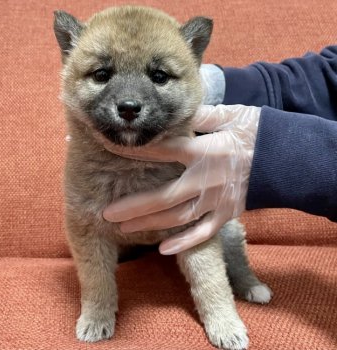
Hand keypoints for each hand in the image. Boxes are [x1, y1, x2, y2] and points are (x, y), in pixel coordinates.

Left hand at [103, 104, 260, 254]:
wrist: (286, 158)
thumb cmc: (256, 133)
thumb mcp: (230, 115)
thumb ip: (200, 116)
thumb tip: (173, 113)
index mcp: (203, 151)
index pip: (162, 151)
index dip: (135, 150)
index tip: (110, 149)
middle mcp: (205, 179)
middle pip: (163, 197)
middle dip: (133, 206)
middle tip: (105, 214)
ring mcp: (215, 201)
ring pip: (177, 218)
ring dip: (149, 225)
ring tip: (123, 229)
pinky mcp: (226, 214)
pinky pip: (203, 233)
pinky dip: (184, 242)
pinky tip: (162, 249)